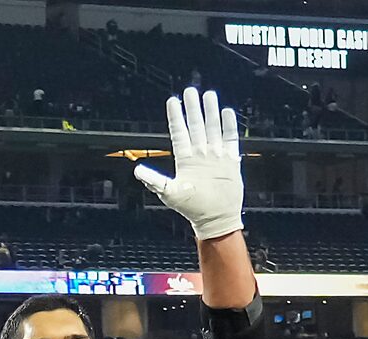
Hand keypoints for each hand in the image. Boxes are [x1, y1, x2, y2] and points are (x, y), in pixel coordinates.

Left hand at [134, 89, 244, 241]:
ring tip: (209, 95)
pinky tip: (226, 112)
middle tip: (190, 91)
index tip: (173, 100)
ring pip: (212, 128)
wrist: (216, 218)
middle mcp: (200, 154)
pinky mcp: (230, 161)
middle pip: (196, 125)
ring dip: (210, 112)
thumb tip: (137, 171)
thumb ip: (154, 180)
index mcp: (185, 160)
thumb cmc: (192, 208)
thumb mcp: (170, 193)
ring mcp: (215, 156)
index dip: (176, 116)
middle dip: (193, 108)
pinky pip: (230, 138)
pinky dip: (228, 125)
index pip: (179, 132)